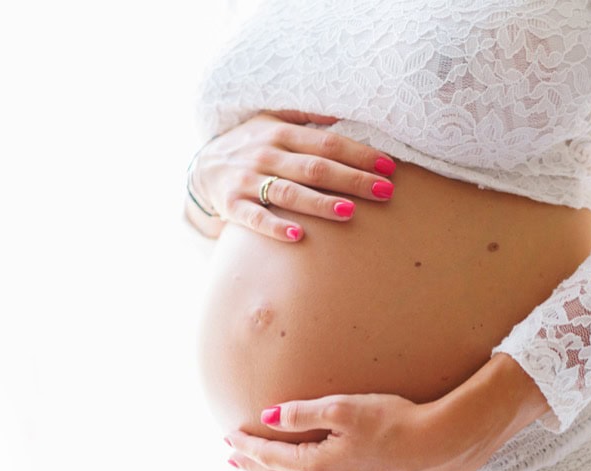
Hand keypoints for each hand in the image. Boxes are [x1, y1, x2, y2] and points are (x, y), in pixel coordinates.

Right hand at [188, 111, 396, 241]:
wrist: (202, 168)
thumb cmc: (249, 145)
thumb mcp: (272, 120)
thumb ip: (305, 116)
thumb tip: (342, 114)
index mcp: (280, 133)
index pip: (327, 143)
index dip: (359, 154)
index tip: (388, 167)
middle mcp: (265, 155)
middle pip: (315, 168)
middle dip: (352, 180)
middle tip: (384, 192)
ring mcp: (247, 181)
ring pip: (289, 193)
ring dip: (320, 203)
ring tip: (350, 212)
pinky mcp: (232, 206)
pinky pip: (255, 218)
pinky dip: (275, 227)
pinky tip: (298, 236)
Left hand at [223, 354, 551, 470]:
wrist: (441, 445)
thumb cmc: (394, 420)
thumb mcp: (343, 408)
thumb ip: (301, 412)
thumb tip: (267, 416)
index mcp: (318, 465)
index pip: (271, 455)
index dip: (248, 446)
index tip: (229, 436)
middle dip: (253, 466)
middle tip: (231, 458)